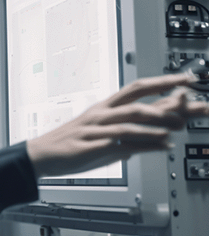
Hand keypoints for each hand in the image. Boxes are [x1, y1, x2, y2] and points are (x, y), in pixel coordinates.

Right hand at [26, 72, 208, 178]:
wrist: (42, 155)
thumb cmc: (74, 144)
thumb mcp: (105, 133)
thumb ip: (134, 130)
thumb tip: (165, 131)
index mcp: (105, 107)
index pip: (138, 88)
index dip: (163, 82)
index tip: (188, 80)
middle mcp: (102, 114)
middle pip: (138, 100)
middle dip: (167, 98)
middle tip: (195, 101)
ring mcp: (97, 129)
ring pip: (130, 119)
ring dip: (157, 121)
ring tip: (179, 125)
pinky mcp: (92, 147)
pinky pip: (121, 143)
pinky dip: (145, 144)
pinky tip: (162, 146)